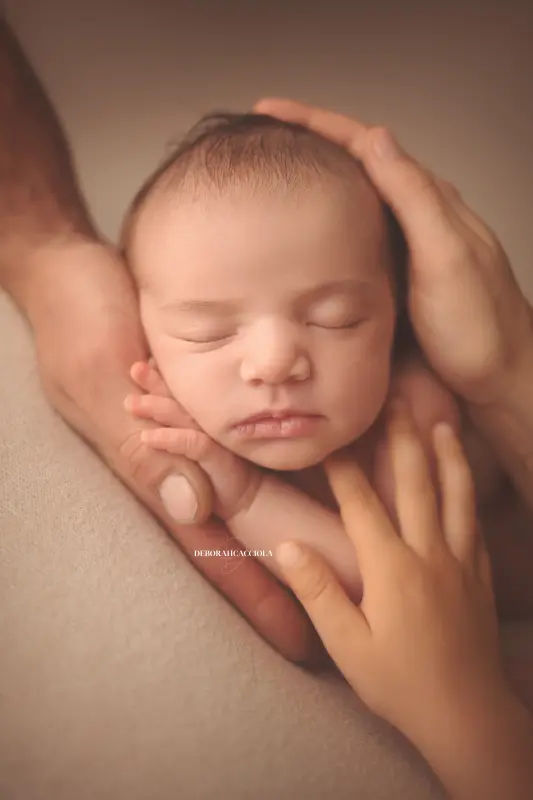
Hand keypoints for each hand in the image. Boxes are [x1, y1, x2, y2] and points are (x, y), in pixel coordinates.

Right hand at [22, 237, 321, 664]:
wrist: (68, 263)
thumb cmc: (74, 314)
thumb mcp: (97, 376)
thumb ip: (141, 443)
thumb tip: (194, 510)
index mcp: (158, 465)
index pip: (215, 543)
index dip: (256, 592)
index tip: (300, 641)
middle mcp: (187, 454)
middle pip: (254, 521)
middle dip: (300, 567)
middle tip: (361, 603)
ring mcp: (202, 425)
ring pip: (264, 481)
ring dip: (308, 515)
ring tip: (365, 551)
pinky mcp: (212, 392)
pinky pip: (260, 432)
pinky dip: (300, 450)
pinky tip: (339, 461)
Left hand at [126, 360, 262, 521]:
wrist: (256, 503)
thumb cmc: (222, 478)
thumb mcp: (198, 454)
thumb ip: (181, 434)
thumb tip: (151, 419)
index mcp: (209, 419)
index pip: (186, 394)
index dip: (166, 379)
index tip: (146, 364)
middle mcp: (216, 424)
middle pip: (184, 399)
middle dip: (157, 383)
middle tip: (134, 369)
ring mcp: (221, 440)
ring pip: (186, 418)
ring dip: (157, 408)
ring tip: (131, 403)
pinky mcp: (224, 461)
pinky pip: (194, 445)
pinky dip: (170, 440)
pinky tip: (147, 438)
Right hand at [254, 98, 532, 406]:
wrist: (499, 379)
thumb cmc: (481, 326)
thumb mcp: (447, 258)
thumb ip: (414, 200)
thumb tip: (375, 138)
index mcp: (428, 203)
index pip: (365, 145)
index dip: (315, 124)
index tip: (269, 112)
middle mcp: (415, 217)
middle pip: (356, 165)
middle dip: (308, 144)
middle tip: (260, 137)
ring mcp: (405, 247)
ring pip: (353, 199)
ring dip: (313, 181)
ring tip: (271, 174)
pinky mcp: (394, 276)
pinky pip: (353, 236)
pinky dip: (322, 224)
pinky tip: (301, 233)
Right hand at [274, 397, 509, 745]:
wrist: (467, 714)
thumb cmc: (400, 683)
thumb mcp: (347, 645)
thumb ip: (317, 592)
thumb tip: (287, 546)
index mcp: (391, 569)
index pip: (363, 504)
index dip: (345, 467)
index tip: (331, 438)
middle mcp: (429, 555)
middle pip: (416, 485)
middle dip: (404, 439)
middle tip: (397, 402)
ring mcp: (460, 563)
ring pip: (456, 497)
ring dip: (448, 456)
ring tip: (441, 424)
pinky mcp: (480, 576)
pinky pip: (476, 524)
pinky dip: (470, 494)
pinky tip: (466, 483)